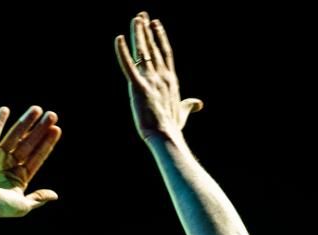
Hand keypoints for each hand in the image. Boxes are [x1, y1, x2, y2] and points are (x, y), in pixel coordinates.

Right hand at [0, 106, 60, 218]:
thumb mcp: (23, 205)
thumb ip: (38, 198)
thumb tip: (55, 195)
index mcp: (20, 177)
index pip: (37, 156)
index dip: (47, 143)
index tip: (57, 130)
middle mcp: (10, 165)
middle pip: (29, 143)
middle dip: (40, 129)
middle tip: (52, 115)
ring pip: (14, 135)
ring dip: (25, 122)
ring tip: (37, 109)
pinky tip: (5, 110)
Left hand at [114, 12, 203, 142]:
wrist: (167, 136)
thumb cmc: (173, 127)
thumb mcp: (183, 112)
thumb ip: (189, 105)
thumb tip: (198, 103)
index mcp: (170, 80)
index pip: (165, 53)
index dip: (160, 37)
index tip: (155, 23)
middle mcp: (162, 76)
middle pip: (153, 48)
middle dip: (147, 30)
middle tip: (142, 15)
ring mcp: (151, 81)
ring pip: (143, 52)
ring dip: (138, 34)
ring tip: (136, 19)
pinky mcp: (139, 88)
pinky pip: (129, 66)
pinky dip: (122, 52)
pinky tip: (118, 39)